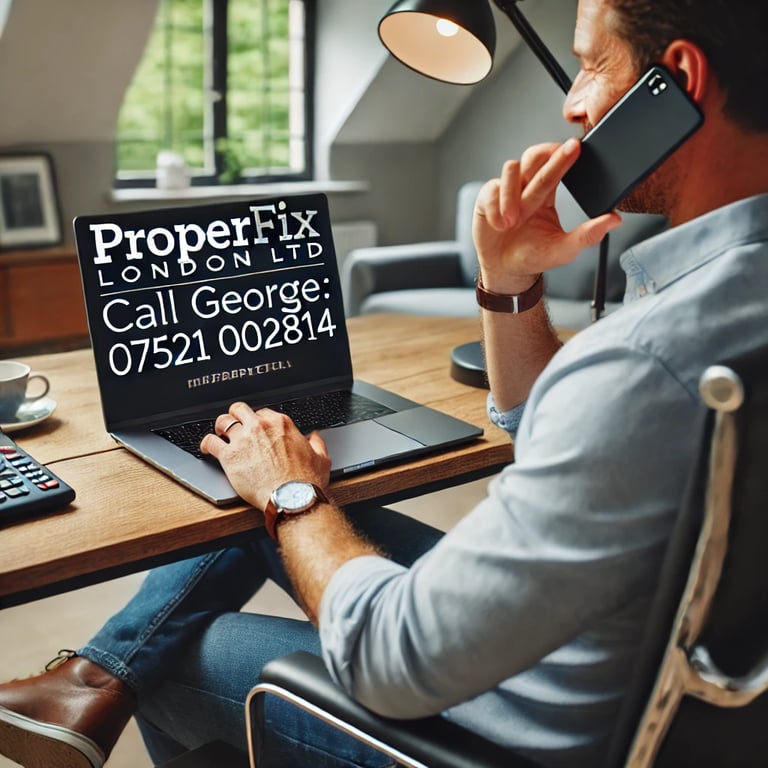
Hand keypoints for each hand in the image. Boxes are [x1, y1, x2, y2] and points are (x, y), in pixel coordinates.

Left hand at [199, 402, 331, 509]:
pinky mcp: (229, 456)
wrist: (292, 498)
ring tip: (219, 434)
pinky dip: (206, 444)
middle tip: (235, 426)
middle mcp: (260, 427)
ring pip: (223, 422)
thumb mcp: (320, 458)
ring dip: (220, 427)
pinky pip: (210, 442)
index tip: (256, 429)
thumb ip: (317, 443)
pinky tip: (207, 448)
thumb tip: (315, 437)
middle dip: (236, 417)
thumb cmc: (305, 481)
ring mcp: (243, 440)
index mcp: (281, 424)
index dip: (258, 421)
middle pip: (240, 410)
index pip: (262, 412)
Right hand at [473, 139, 621, 292]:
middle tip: (549, 162)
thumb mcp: (563, 250)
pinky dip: (497, 207)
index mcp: (547, 194)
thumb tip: (614, 219)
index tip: (574, 147)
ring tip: (513, 221)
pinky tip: (500, 224)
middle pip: (534, 156)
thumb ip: (587, 235)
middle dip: (543, 157)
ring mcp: (506, 190)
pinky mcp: (487, 198)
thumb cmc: (533, 256)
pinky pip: (491, 191)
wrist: (504, 270)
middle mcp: (526, 187)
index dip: (563, 156)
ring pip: (511, 169)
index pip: (556, 167)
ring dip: (512, 194)